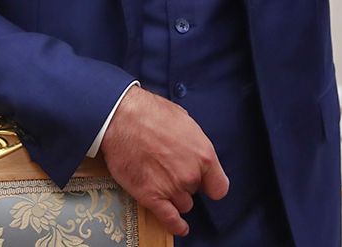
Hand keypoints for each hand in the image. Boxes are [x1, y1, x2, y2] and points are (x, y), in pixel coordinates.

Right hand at [98, 85, 228, 236]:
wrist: (122, 118)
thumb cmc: (152, 114)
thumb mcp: (185, 122)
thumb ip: (194, 144)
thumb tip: (194, 152)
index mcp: (204, 155)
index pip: (219, 187)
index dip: (210, 185)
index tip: (205, 184)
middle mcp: (191, 175)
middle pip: (196, 193)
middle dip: (186, 184)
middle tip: (171, 169)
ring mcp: (171, 188)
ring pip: (183, 205)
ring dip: (175, 197)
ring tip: (162, 182)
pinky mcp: (151, 197)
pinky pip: (169, 219)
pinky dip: (176, 225)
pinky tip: (180, 227)